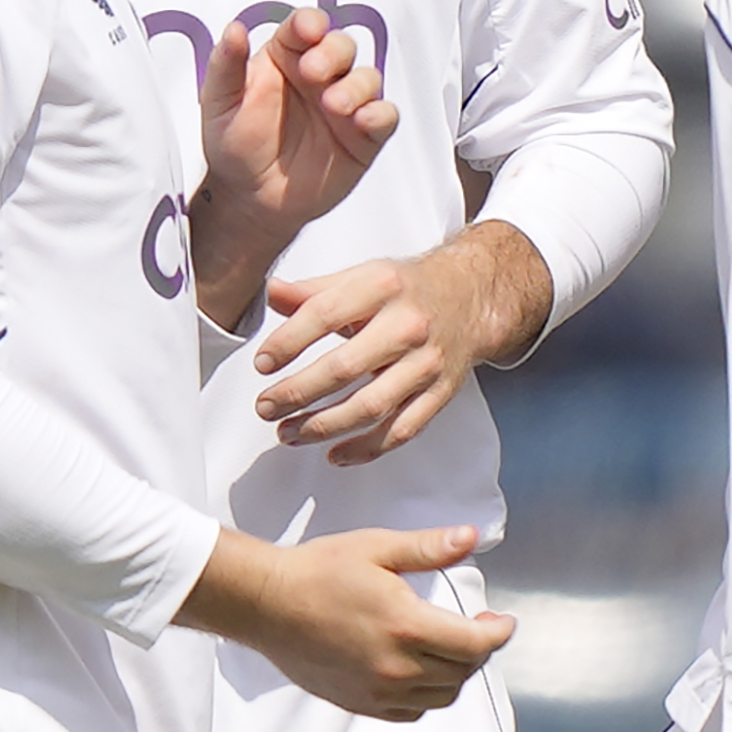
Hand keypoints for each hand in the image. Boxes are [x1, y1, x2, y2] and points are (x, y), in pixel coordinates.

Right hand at [178, 523, 512, 719]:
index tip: (503, 622)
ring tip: (451, 648)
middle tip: (478, 627)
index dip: (498, 634)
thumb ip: (429, 548)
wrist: (266, 604)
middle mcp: (397, 667)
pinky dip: (426, 695)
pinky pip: (411, 711)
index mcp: (407, 626)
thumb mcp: (377, 547)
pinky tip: (420, 671)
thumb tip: (471, 537)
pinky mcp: (360, 703)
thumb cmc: (319, 570)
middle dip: (478, 649)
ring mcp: (378, 691)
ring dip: (456, 674)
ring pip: (441, 696)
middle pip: (463, 671)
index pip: (475, 645)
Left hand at [190, 4, 397, 320]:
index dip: (310, 23)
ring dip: (356, 85)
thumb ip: (225, 65)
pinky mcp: (363, 137)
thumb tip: (235, 28)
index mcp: (287, 57)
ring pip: (368, 77)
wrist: (249, 199)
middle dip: (333, 52)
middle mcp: (321, 75)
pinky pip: (385, 116)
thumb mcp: (219, 103)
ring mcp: (345, 105)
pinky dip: (380, 114)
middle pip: (342, 45)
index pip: (306, 26)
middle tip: (313, 71)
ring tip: (333, 105)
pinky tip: (362, 121)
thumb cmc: (233, 144)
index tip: (306, 30)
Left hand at [253, 224, 552, 464]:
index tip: (262, 364)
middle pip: (344, 368)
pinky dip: (365, 449)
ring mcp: (426, 364)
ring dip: (323, 426)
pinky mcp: (439, 394)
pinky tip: (334, 454)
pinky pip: (401, 430)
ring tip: (288, 433)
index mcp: (382, 287)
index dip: (288, 343)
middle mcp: (408, 325)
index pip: (324, 315)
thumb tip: (268, 294)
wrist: (469, 298)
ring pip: (370, 406)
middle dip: (298, 392)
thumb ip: (313, 291)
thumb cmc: (406, 289)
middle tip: (265, 406)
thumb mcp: (360, 277)